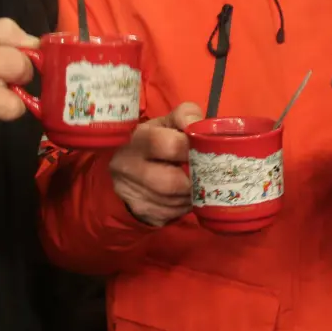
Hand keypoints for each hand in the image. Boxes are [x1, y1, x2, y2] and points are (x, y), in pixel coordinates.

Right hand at [109, 102, 204, 226]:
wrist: (129, 164)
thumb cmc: (156, 139)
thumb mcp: (168, 122)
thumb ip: (185, 116)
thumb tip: (196, 124)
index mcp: (137, 139)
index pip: (168, 145)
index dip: (191, 149)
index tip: (203, 150)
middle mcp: (126, 166)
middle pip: (170, 182)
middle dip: (194, 180)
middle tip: (205, 174)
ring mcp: (129, 192)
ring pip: (172, 202)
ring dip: (191, 195)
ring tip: (196, 184)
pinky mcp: (138, 210)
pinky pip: (170, 214)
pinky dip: (183, 206)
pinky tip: (183, 195)